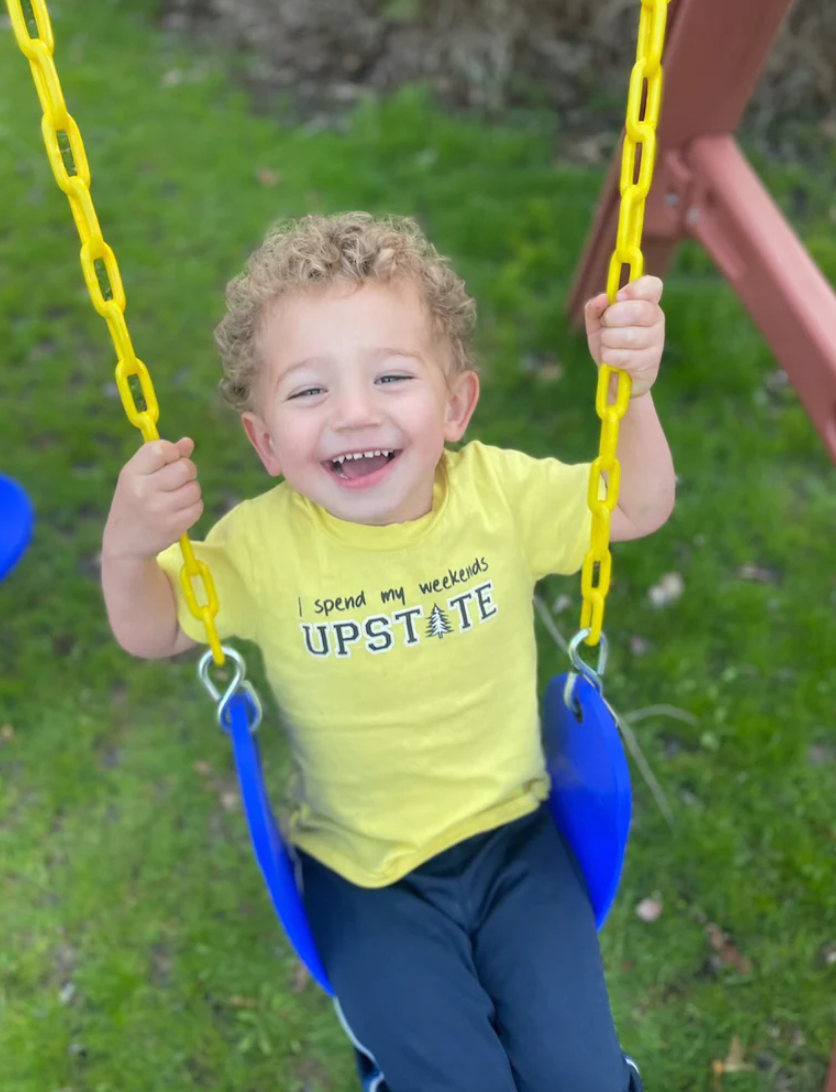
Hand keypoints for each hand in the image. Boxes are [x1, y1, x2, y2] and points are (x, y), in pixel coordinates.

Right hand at [103, 437, 202, 559]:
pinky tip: (178, 511)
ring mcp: (159, 510)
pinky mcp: (173, 527)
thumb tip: (189, 442)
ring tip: (175, 497)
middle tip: (178, 479)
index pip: (161, 449)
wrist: (124, 542)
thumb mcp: (139, 476)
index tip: (170, 459)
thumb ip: (163, 456)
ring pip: (194, 488)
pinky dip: (193, 507)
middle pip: (185, 468)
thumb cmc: (134, 501)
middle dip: (187, 470)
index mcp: (132, 474)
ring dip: (191, 490)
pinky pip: (198, 507)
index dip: (173, 451)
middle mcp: (144, 491)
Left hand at [584, 275, 664, 399]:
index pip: (653, 286)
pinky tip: (610, 359)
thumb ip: (595, 307)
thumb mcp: (597, 323)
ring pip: (627, 335)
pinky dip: (609, 357)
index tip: (618, 296)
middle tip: (605, 325)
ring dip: (608, 340)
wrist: (615, 376)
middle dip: (612, 318)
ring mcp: (656, 341)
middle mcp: (656, 319)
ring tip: (608, 345)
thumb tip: (602, 298)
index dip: (636, 288)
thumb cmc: (610, 344)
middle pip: (638, 310)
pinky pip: (623, 356)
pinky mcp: (651, 362)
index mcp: (646, 303)